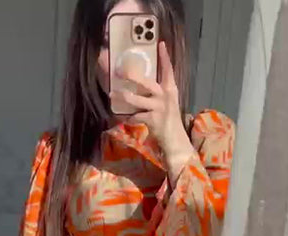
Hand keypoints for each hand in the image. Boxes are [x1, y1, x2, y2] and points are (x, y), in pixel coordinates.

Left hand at [111, 41, 194, 181]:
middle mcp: (165, 96)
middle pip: (146, 83)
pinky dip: (128, 118)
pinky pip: (135, 116)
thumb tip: (138, 83)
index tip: (160, 44)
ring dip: (123, 97)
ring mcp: (159, 108)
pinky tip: (124, 118)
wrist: (175, 139)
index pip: (168, 70)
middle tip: (120, 72)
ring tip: (112, 94)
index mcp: (170, 89)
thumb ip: (156, 93)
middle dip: (132, 77)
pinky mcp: (152, 120)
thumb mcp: (166, 102)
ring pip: (136, 100)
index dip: (165, 57)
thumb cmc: (168, 119)